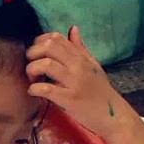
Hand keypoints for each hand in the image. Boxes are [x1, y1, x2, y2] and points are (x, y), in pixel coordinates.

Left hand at [25, 27, 135, 142]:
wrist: (112, 114)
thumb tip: (73, 28)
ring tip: (32, 79)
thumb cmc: (100, 91)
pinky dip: (35, 88)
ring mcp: (73, 81)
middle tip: (31, 65)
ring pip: (46, 64)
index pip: (56, 38)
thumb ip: (80, 48)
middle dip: (32, 53)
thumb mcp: (92, 65)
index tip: (36, 53)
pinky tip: (33, 91)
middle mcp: (77, 65)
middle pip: (49, 47)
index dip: (40, 41)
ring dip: (32, 69)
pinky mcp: (69, 98)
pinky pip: (47, 89)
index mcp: (80, 57)